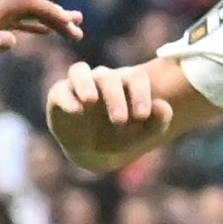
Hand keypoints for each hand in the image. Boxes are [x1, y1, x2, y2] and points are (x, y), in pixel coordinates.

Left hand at [0, 0, 83, 82]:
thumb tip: (12, 40)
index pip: (27, 3)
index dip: (50, 11)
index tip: (69, 25)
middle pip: (31, 5)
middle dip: (56, 15)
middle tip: (78, 31)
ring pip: (27, 12)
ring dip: (50, 19)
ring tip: (74, 29)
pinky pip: (18, 21)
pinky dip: (36, 25)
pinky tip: (48, 32)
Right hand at [47, 60, 183, 168]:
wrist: (95, 152)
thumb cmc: (122, 136)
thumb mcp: (143, 134)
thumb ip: (158, 121)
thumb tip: (163, 106)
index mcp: (126, 83)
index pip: (136, 78)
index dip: (141, 94)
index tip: (142, 116)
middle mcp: (102, 79)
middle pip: (109, 77)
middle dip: (115, 98)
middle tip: (120, 121)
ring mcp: (79, 86)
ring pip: (79, 70)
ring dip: (85, 84)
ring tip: (91, 101)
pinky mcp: (59, 96)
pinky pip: (60, 91)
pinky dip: (67, 99)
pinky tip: (76, 112)